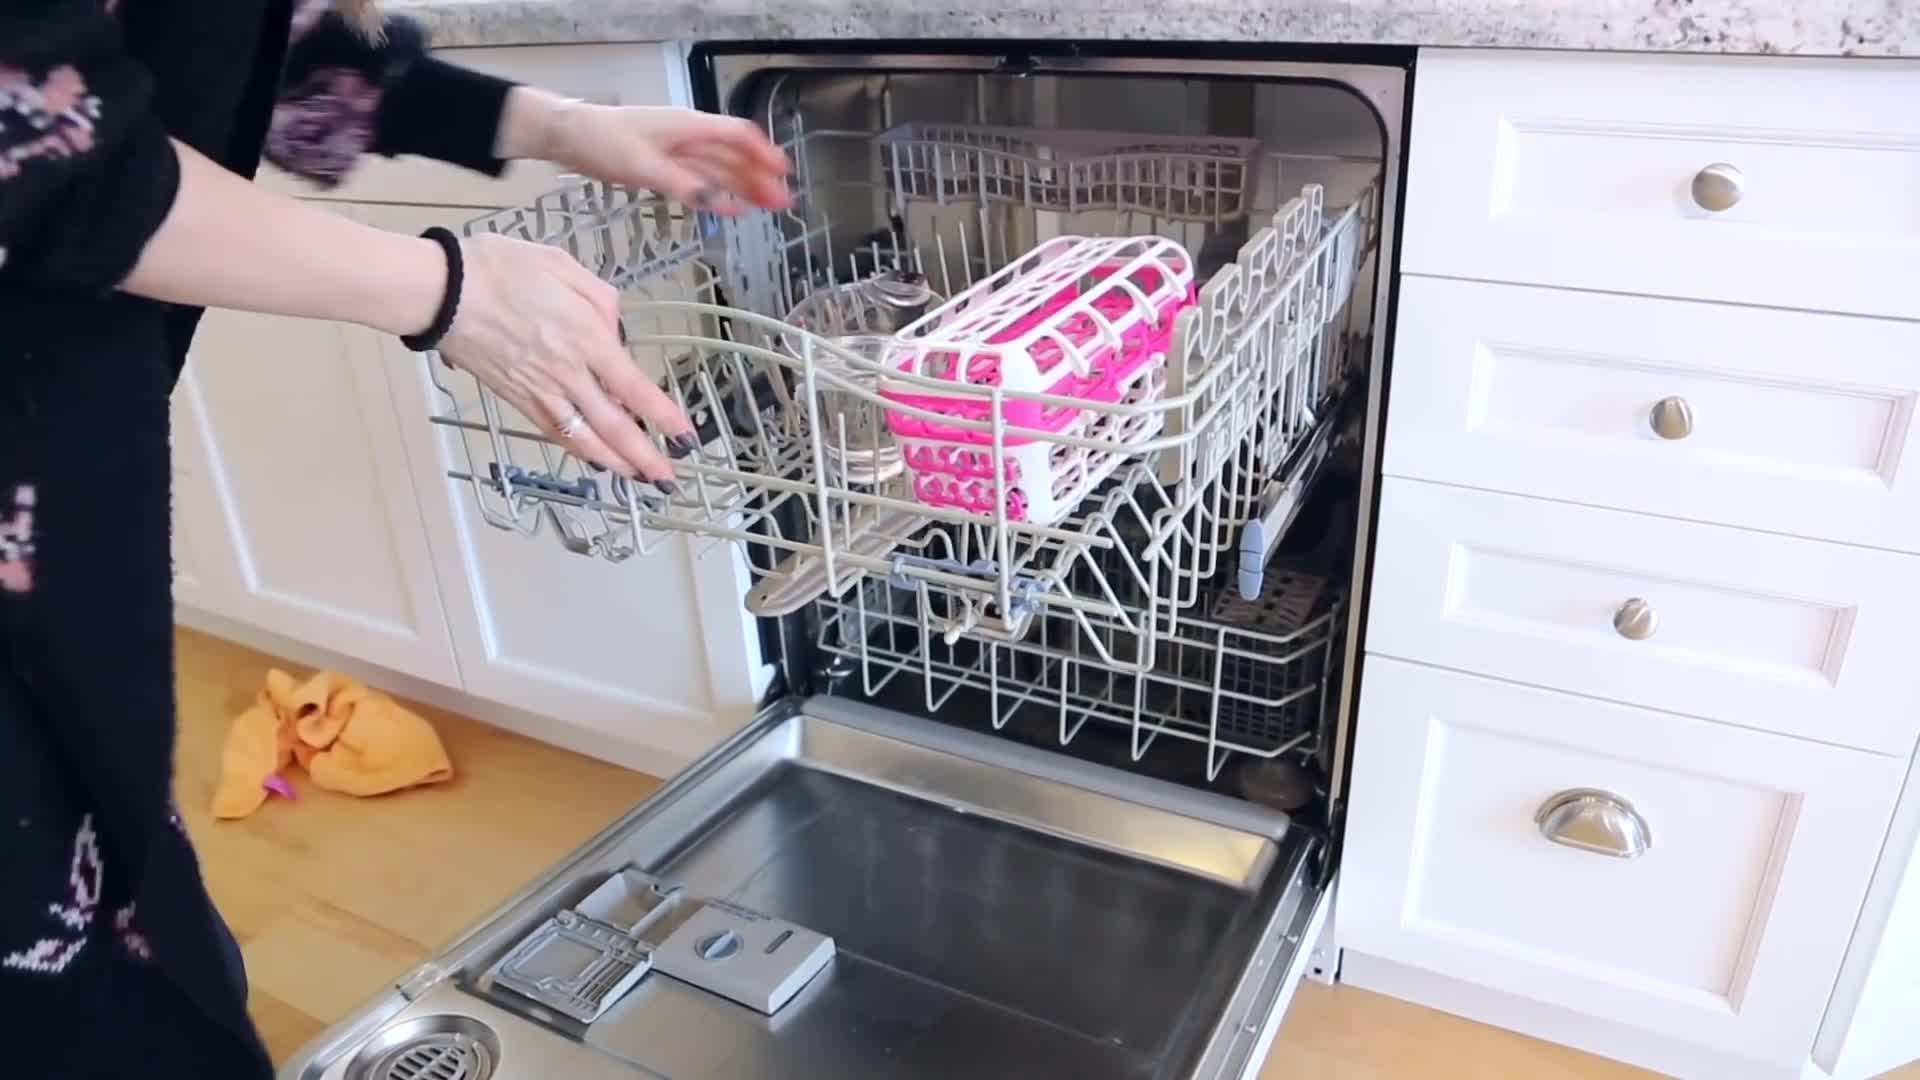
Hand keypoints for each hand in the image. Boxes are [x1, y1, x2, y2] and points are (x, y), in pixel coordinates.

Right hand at [437, 233, 694, 486]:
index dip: (662, 417)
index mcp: (584, 337)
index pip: (634, 388)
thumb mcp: (562, 265)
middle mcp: (566, 373)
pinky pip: (554, 432)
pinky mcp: (515, 398)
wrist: (441, 291)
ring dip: (615, 462)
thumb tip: (615, 330)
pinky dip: (578, 450)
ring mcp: (539, 390)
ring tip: (638, 476)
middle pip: (614, 426)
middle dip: (645, 457)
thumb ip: (600, 299)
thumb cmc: (499, 269)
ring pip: (584, 438)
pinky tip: (593, 457)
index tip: (685, 436)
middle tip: (668, 479)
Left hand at [501, 91, 791, 213]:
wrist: (568, 136)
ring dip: (743, 187)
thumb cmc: (603, 140)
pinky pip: (699, 180)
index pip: (738, 136)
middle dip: (759, 178)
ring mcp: (677, 151)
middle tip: (783, 202)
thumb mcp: (643, 165)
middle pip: (733, 156)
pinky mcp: (664, 165)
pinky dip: (716, 193)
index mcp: (689, 127)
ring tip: (767, 207)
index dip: (763, 155)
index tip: (784, 173)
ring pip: (719, 170)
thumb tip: (719, 204)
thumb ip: (684, 186)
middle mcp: (689, 136)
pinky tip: (730, 207)